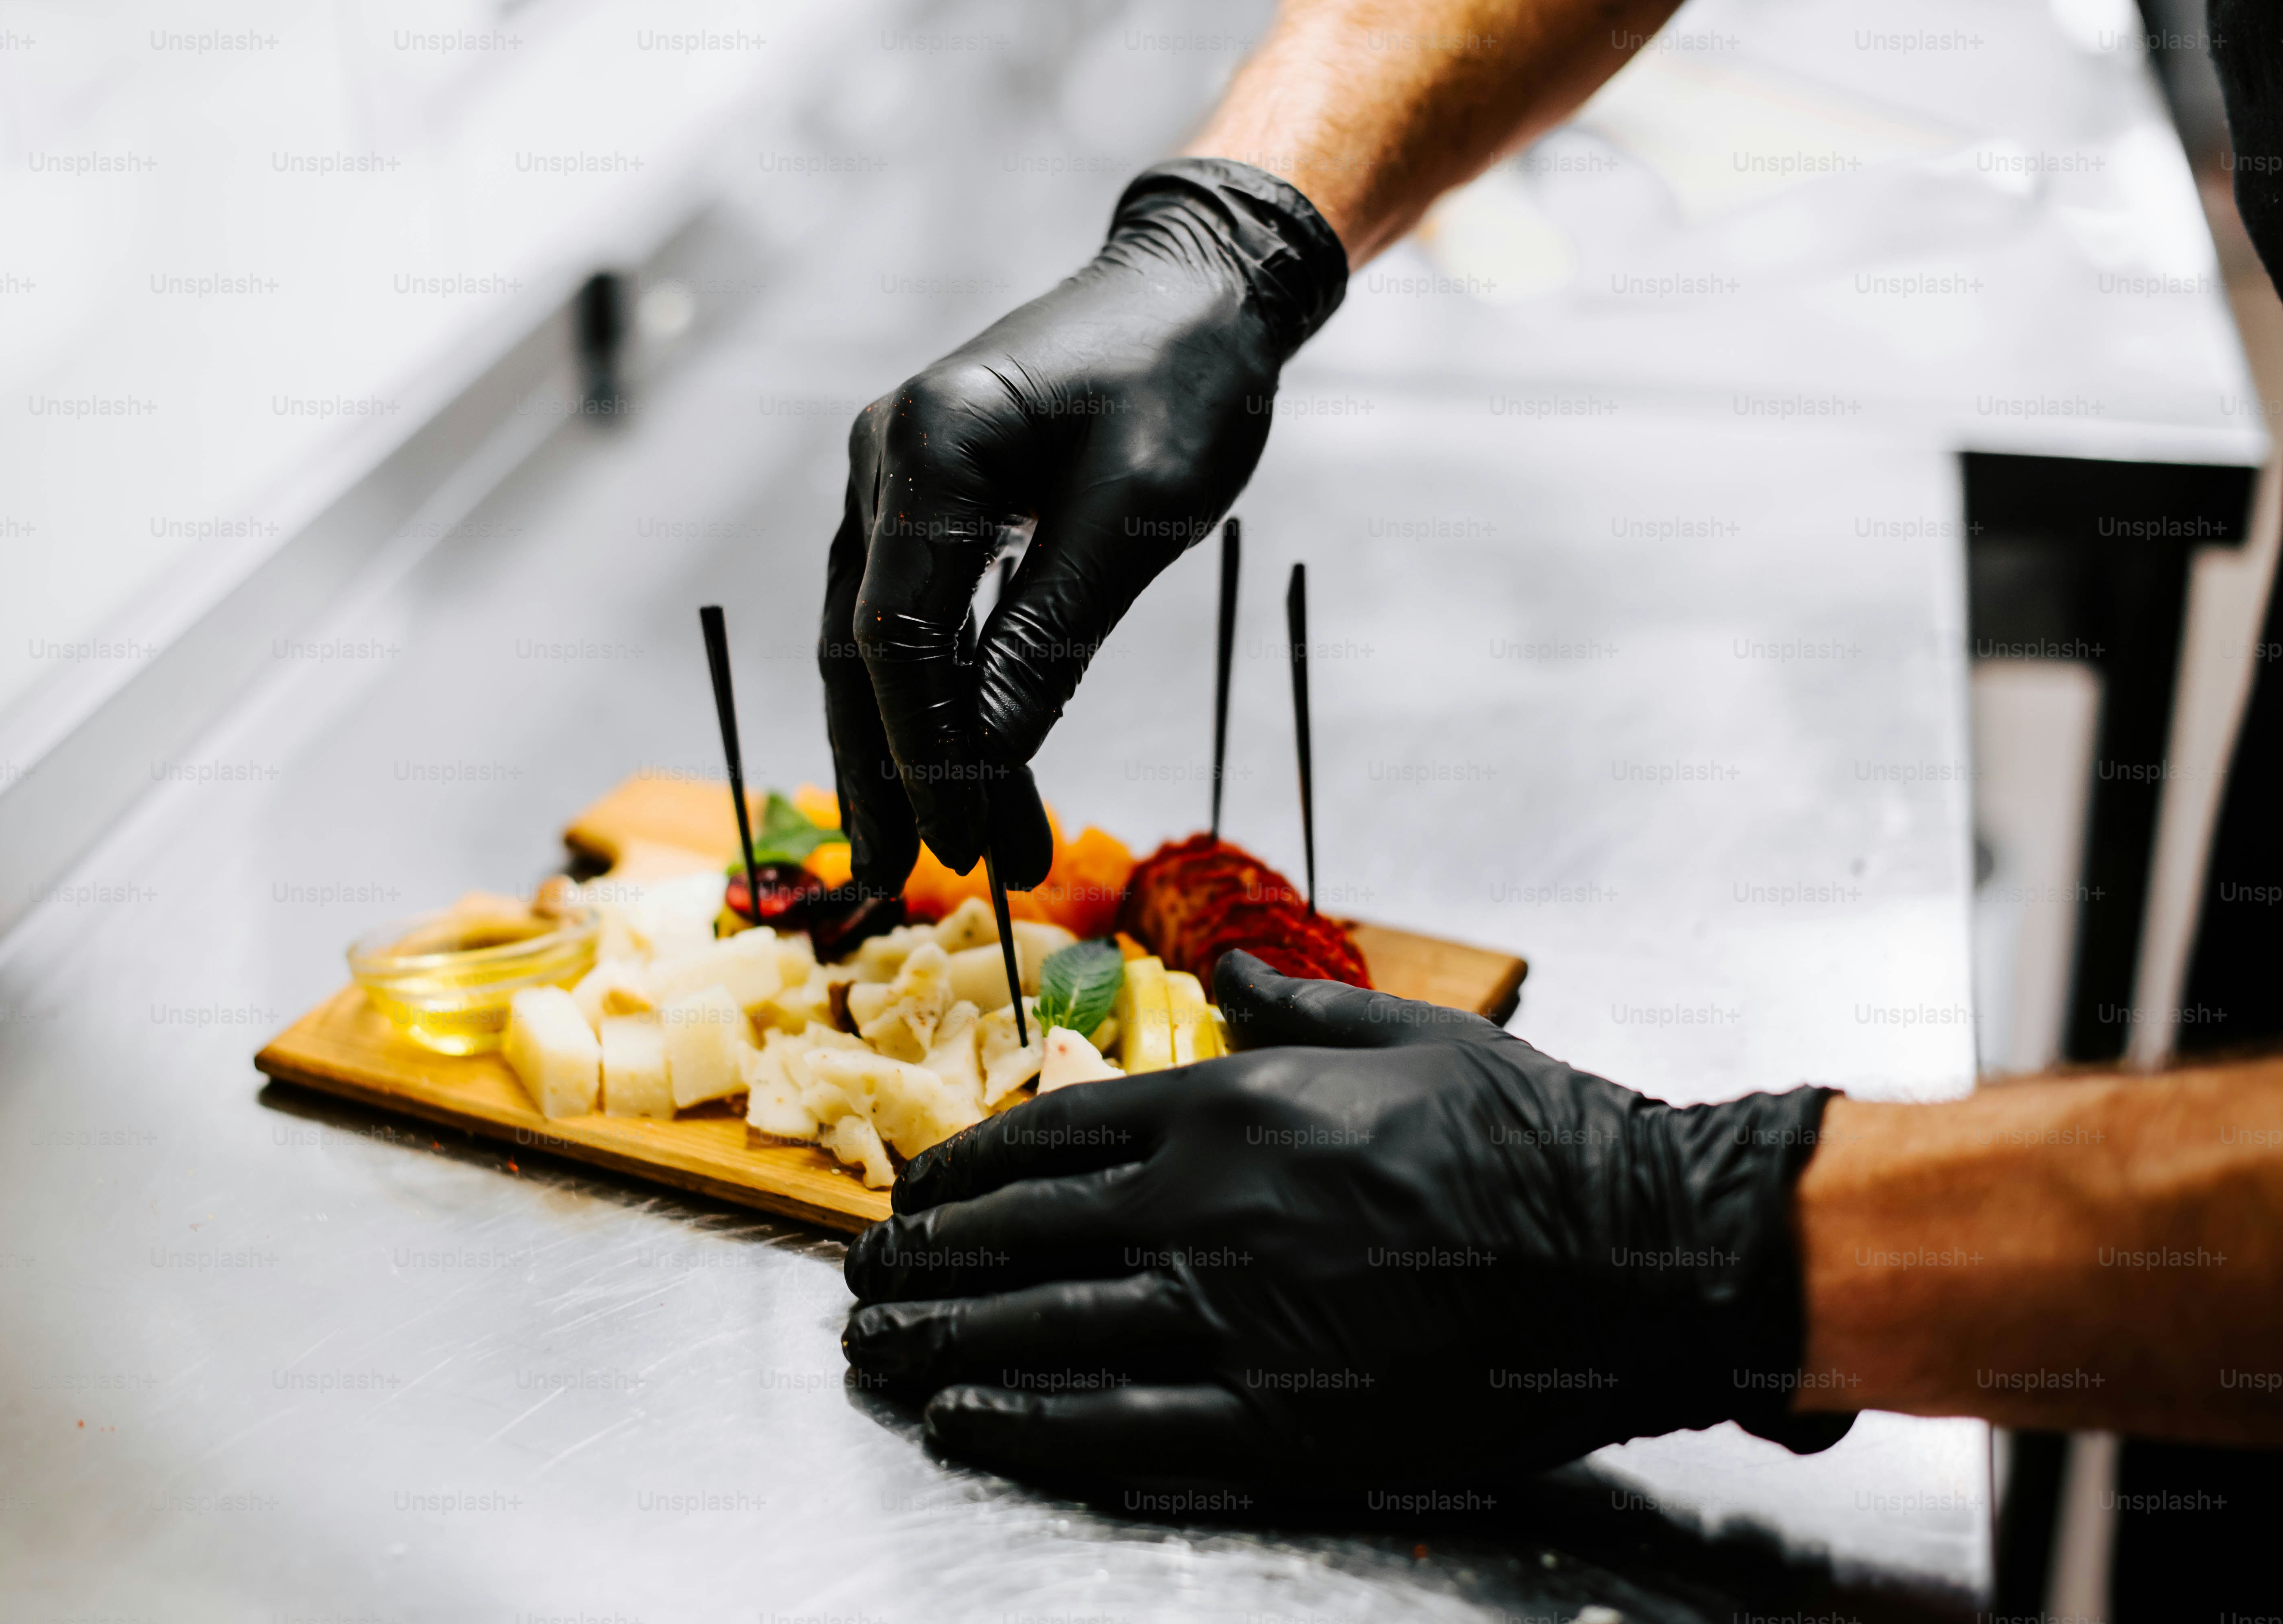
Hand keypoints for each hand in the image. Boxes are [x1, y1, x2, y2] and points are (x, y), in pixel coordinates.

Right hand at [819, 159, 1349, 892]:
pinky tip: (969, 766)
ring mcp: (896, 479)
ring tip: (940, 854)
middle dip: (887, 771)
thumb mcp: (1136, 515)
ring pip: (880, 643)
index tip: (955, 843)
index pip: (896, 634)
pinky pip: (919, 617)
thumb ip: (1050, 633)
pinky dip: (944, 695)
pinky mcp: (929, 501)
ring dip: (911, 748)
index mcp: (929, 446)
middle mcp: (885, 459)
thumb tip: (984, 758)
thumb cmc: (1183, 383)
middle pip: (862, 647)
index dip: (923, 750)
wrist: (1196, 290)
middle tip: (901, 880)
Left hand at [842, 952, 1852, 1489]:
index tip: (917, 1188)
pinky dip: (1028, 1417)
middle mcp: (1210, 1203)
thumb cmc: (1533, 1137)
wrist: (1635, 1246)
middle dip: (930, 1254)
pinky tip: (962, 1416)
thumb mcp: (1408, 1033)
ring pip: (1047, 1323)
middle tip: (866, 1275)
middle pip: (1028, 1231)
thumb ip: (1293, 1005)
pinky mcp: (1277, 1411)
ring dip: (945, 1333)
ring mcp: (1234, 1311)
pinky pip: (1121, 1418)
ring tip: (878, 1347)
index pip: (1059, 1134)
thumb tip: (1216, 962)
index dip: (971, 1167)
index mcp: (1237, 1107)